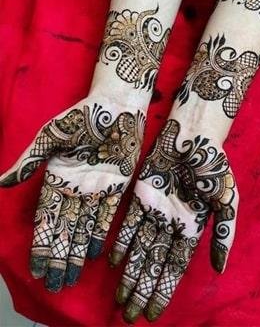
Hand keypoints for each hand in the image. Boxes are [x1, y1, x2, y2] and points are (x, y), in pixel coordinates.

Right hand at [0, 95, 143, 290]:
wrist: (118, 106)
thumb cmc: (83, 117)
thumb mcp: (51, 137)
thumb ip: (30, 161)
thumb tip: (0, 184)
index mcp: (55, 179)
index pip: (45, 219)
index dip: (40, 244)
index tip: (36, 268)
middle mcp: (74, 189)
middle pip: (63, 230)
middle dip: (57, 257)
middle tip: (53, 284)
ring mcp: (96, 189)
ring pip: (83, 228)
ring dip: (75, 252)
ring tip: (70, 277)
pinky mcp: (117, 186)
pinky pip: (106, 215)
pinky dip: (99, 233)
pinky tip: (92, 254)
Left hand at [108, 118, 237, 322]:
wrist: (194, 133)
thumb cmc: (215, 165)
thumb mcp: (228, 200)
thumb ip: (225, 233)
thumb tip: (221, 268)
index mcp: (195, 227)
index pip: (175, 267)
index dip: (164, 290)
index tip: (154, 314)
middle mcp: (173, 223)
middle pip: (155, 264)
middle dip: (144, 290)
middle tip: (131, 316)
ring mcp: (156, 211)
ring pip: (140, 249)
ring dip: (131, 273)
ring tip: (120, 299)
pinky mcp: (141, 196)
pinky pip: (129, 225)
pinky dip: (122, 243)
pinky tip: (114, 262)